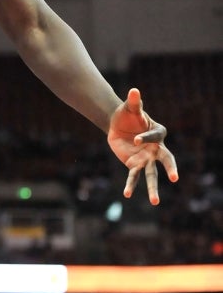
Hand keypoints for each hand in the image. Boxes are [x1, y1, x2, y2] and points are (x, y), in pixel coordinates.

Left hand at [107, 87, 178, 204]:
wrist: (117, 124)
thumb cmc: (127, 114)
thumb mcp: (129, 107)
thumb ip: (134, 101)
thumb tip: (134, 90)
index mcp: (158, 132)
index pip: (155, 137)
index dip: (145, 138)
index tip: (135, 139)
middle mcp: (155, 148)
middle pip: (166, 159)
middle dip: (170, 168)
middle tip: (175, 178)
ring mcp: (146, 158)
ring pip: (152, 175)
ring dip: (153, 188)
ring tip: (155, 202)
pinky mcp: (134, 164)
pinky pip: (134, 177)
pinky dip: (130, 185)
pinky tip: (127, 194)